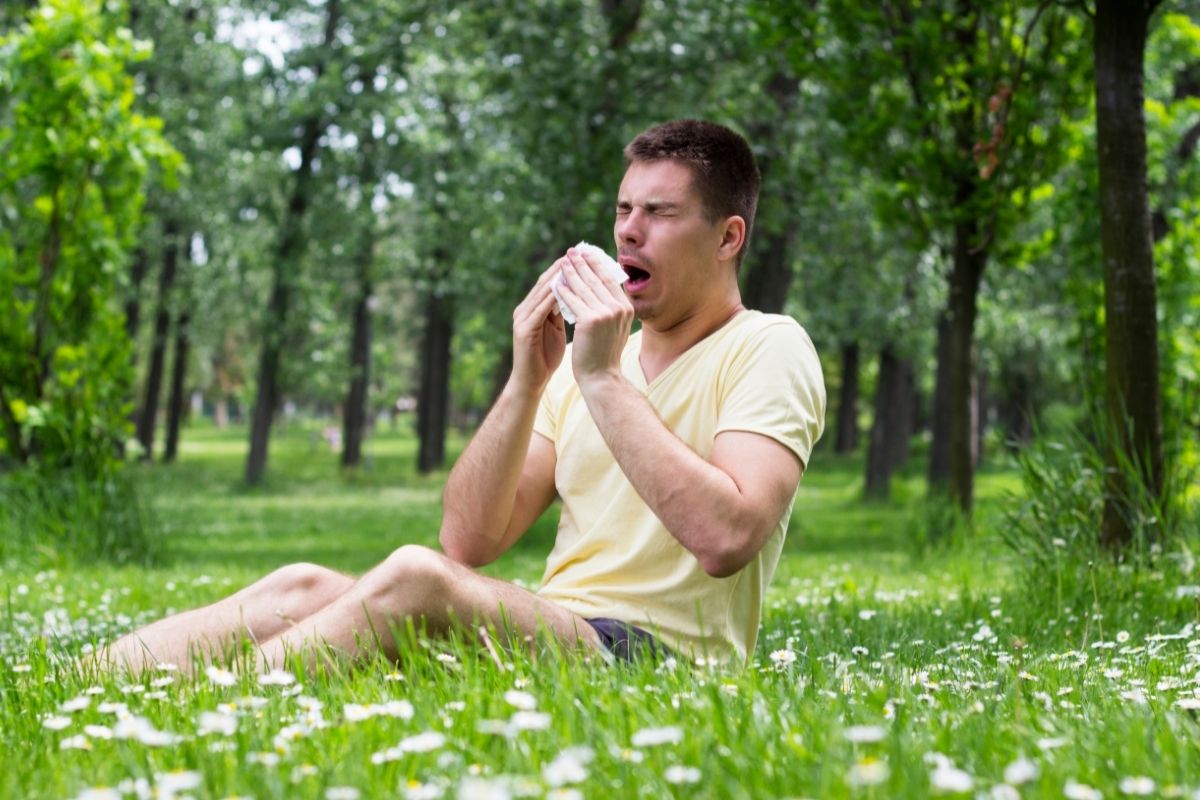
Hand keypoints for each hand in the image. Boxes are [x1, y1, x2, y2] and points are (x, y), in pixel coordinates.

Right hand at [510, 259, 566, 395]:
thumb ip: (561, 312)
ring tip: (574, 266)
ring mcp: (522, 319)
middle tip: (579, 253)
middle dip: (562, 268)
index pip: (550, 282)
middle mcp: (524, 309)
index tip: (583, 257)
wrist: (531, 382)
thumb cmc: (546, 357)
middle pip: (544, 282)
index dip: (565, 269)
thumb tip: (578, 296)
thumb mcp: (556, 330)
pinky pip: (540, 310)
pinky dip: (552, 299)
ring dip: (558, 279)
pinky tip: (565, 291)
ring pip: (541, 293)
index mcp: (532, 308)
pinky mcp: (524, 330)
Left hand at [555, 247, 634, 387]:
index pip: (609, 280)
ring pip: (583, 287)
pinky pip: (572, 300)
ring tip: (561, 262)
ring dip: (570, 272)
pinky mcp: (590, 320)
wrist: (601, 377)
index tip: (586, 254)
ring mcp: (606, 313)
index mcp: (626, 308)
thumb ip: (611, 307)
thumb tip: (604, 286)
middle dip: (582, 263)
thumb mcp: (614, 327)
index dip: (596, 265)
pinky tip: (554, 283)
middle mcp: (619, 308)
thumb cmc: (604, 353)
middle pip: (596, 279)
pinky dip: (563, 290)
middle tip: (571, 251)